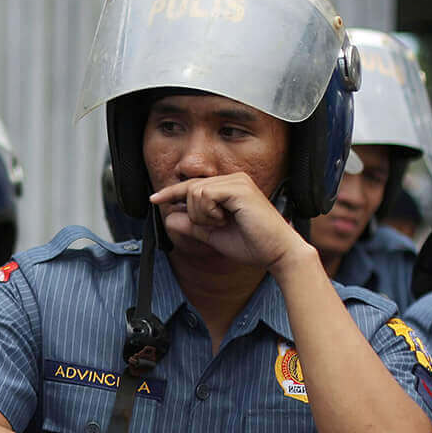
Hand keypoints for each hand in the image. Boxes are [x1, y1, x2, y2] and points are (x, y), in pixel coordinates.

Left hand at [149, 173, 310, 269]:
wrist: (277, 253)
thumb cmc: (252, 245)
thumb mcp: (213, 235)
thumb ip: (193, 226)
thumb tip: (169, 217)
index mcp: (229, 187)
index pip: (193, 186)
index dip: (172, 192)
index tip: (154, 199)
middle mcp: (234, 179)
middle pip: (191, 189)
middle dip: (194, 213)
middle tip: (215, 225)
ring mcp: (237, 181)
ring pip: (195, 192)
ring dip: (202, 214)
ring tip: (223, 223)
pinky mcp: (239, 189)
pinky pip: (204, 195)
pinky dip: (208, 212)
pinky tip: (225, 220)